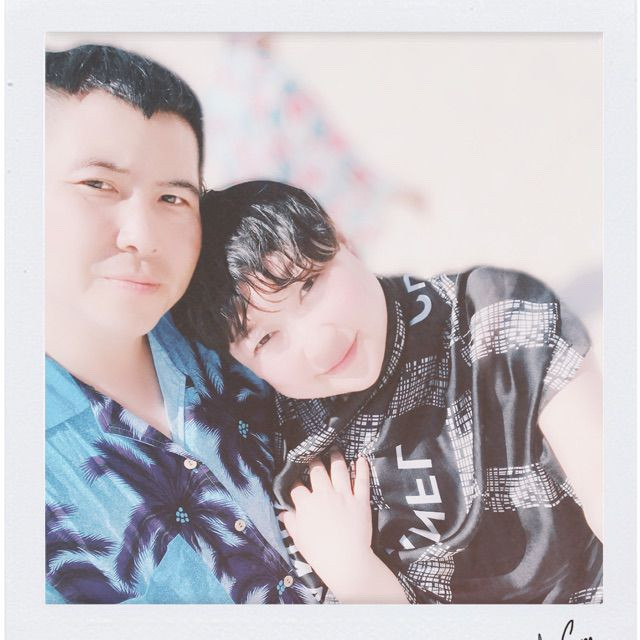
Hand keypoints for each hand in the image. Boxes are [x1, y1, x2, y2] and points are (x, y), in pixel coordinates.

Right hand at [282, 450, 407, 602]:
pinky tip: (360, 459)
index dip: (295, 482)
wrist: (346, 561)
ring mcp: (344, 495)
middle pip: (317, 470)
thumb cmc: (320, 553)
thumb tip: (284, 512)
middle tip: (314, 457)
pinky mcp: (360, 500)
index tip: (295, 479)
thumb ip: (291, 522)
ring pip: (339, 469)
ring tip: (335, 451)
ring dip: (336, 458)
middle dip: (314, 462)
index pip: (297, 487)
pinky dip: (362, 468)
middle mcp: (324, 495)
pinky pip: (362, 480)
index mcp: (307, 504)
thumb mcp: (299, 539)